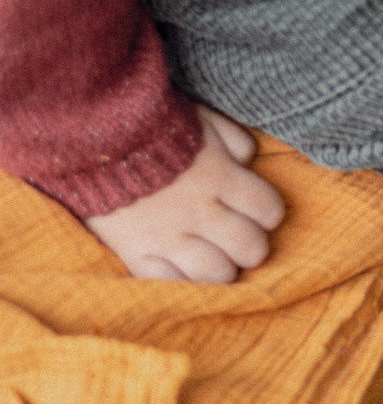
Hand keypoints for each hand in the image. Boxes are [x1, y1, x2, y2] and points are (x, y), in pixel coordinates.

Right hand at [86, 108, 286, 282]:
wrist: (91, 133)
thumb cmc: (151, 123)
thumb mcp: (202, 119)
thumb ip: (233, 139)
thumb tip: (249, 160)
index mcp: (220, 176)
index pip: (269, 210)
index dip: (268, 212)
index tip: (258, 210)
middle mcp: (200, 211)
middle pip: (251, 248)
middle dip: (251, 245)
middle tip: (238, 238)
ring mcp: (168, 236)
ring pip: (218, 273)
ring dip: (222, 267)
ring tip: (213, 256)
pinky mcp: (136, 251)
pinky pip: (171, 284)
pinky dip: (183, 281)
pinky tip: (183, 269)